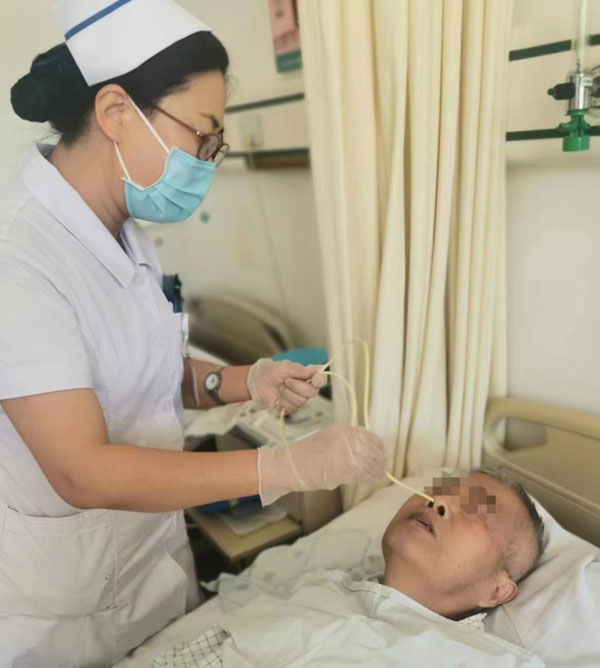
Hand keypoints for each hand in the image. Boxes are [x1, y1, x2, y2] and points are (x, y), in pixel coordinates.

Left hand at [247, 359, 326, 412]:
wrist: (255, 382)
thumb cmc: (270, 371)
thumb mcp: (285, 367)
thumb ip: (302, 370)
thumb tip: (319, 369)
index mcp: (307, 376)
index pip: (321, 380)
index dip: (320, 380)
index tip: (315, 379)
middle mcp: (305, 388)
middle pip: (313, 392)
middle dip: (298, 386)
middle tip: (286, 380)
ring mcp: (298, 399)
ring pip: (301, 401)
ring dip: (288, 392)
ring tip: (280, 386)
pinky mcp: (290, 408)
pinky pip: (292, 407)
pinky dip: (283, 400)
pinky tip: (278, 395)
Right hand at [257, 425, 386, 504]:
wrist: (290, 465)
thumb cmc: (307, 453)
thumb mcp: (328, 437)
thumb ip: (346, 441)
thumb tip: (366, 449)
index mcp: (343, 430)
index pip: (369, 437)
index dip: (378, 447)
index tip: (382, 453)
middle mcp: (346, 440)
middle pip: (373, 451)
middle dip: (380, 460)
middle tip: (384, 466)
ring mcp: (346, 456)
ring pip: (371, 464)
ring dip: (378, 470)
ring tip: (381, 474)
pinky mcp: (344, 472)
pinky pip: (364, 475)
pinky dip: (371, 478)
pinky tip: (374, 479)